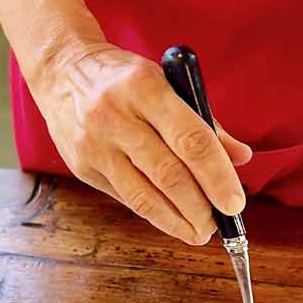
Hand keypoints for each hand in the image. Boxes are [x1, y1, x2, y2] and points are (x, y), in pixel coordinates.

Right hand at [28, 41, 252, 243]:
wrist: (62, 71)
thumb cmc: (123, 78)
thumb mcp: (166, 83)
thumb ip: (204, 121)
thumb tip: (241, 158)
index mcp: (145, 87)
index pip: (190, 140)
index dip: (217, 176)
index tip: (234, 203)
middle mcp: (116, 115)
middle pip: (168, 174)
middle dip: (199, 207)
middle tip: (219, 224)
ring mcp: (95, 144)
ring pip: (144, 195)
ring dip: (177, 220)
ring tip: (198, 231)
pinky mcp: (82, 166)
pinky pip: (125, 197)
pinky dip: (153, 212)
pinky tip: (171, 219)